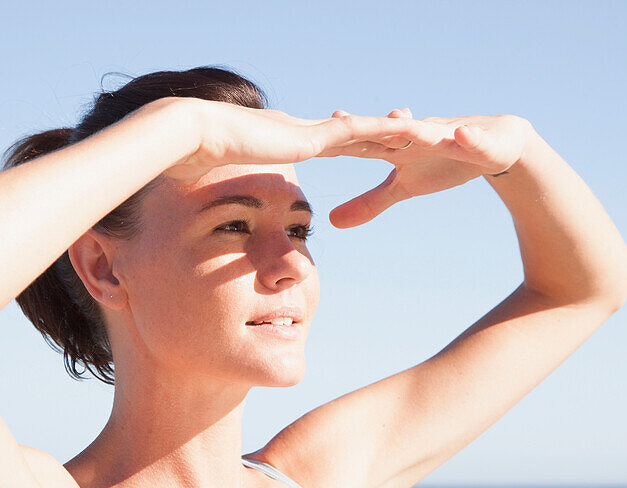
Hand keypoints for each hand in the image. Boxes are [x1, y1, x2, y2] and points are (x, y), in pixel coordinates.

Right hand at [145, 97, 425, 182]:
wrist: (189, 139)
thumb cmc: (196, 164)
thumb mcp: (222, 188)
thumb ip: (232, 196)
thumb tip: (223, 217)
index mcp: (293, 141)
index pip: (338, 144)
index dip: (365, 145)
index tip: (387, 150)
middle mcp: (308, 131)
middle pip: (362, 134)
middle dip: (393, 137)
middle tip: (425, 138)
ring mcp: (312, 131)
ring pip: (370, 130)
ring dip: (403, 133)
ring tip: (438, 135)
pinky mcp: (313, 136)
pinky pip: (362, 133)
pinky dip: (391, 133)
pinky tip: (419, 135)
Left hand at [323, 108, 532, 227]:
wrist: (493, 148)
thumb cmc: (442, 162)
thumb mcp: (404, 188)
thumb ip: (369, 203)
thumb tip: (331, 222)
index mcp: (394, 146)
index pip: (360, 143)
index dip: (334, 143)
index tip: (305, 141)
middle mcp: (415, 134)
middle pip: (387, 130)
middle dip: (365, 125)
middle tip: (338, 119)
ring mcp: (445, 133)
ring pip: (427, 128)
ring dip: (414, 124)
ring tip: (399, 118)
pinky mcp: (476, 138)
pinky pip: (471, 138)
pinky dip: (466, 136)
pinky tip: (462, 136)